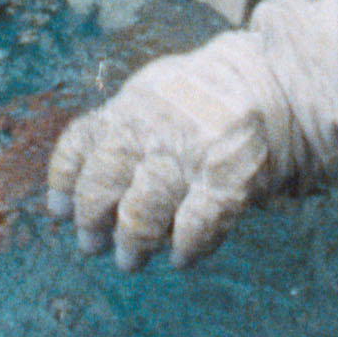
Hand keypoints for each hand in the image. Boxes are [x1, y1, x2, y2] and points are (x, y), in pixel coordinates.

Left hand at [48, 55, 275, 269]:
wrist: (278, 77)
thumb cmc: (208, 91)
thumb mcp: (155, 90)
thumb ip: (122, 125)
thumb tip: (83, 174)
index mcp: (131, 107)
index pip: (80, 145)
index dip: (64, 182)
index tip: (60, 210)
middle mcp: (154, 131)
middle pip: (104, 183)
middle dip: (92, 219)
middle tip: (91, 243)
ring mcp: (191, 155)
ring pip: (142, 212)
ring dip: (133, 242)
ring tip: (130, 259)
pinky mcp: (229, 180)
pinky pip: (196, 226)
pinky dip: (185, 247)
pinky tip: (181, 256)